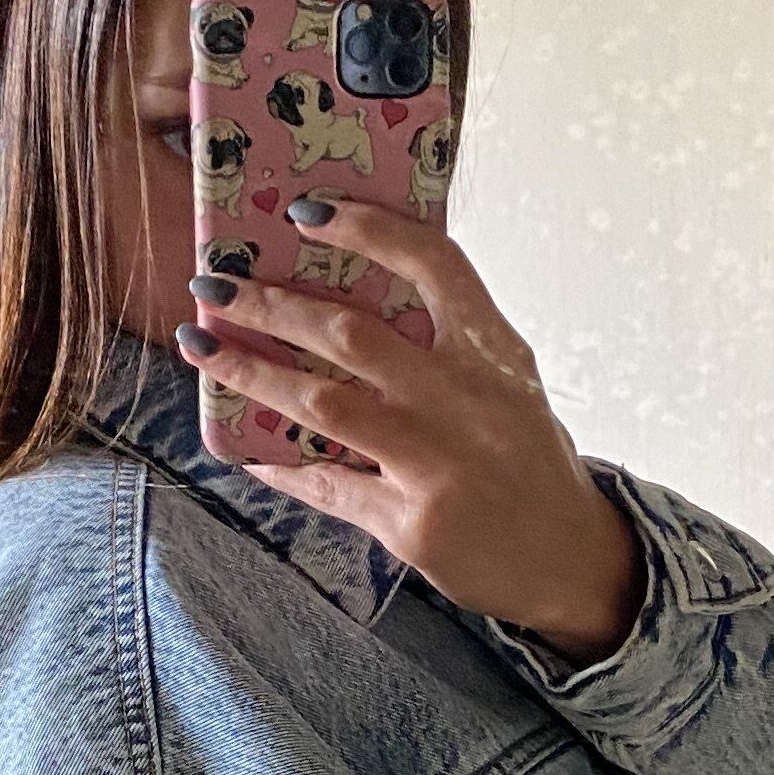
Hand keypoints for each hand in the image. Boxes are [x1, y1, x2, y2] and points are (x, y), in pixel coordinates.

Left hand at [177, 203, 643, 660]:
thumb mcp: (510, 386)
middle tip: (212, 285)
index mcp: (497, 352)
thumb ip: (448, 346)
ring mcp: (438, 464)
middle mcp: (468, 400)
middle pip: (352, 334)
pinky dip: (279, 466)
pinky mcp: (412, 523)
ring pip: (322, 403)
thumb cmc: (529, 461)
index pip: (436, 265)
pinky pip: (327, 485)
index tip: (304, 211)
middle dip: (270, 304)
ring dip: (251, 371)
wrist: (572, 562)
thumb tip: (348, 303)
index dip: (369, 229)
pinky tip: (244, 452)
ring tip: (201, 346)